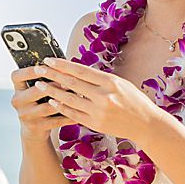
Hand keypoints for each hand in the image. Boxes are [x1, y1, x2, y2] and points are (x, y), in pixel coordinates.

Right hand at [10, 66, 75, 141]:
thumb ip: (45, 77)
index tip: (44, 66)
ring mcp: (26, 115)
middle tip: (69, 80)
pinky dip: (69, 115)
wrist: (34, 128)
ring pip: (48, 106)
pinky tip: (80, 111)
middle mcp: (18, 101)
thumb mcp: (37, 90)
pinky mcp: (36, 127)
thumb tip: (63, 64)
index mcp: (17, 88)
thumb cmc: (40, 102)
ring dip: (65, 100)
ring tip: (79, 94)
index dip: (30, 71)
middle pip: (36, 90)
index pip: (17, 76)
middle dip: (54, 84)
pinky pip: (56, 120)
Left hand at [33, 57, 165, 142]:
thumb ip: (99, 78)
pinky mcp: (95, 123)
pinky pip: (73, 114)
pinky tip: (52, 101)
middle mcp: (104, 96)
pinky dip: (61, 107)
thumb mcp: (120, 83)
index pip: (81, 70)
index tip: (49, 60)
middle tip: (38, 69)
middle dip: (53, 75)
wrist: (146, 124)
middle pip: (72, 83)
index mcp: (110, 81)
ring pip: (69, 99)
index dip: (62, 65)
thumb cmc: (133, 100)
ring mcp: (99, 111)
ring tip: (40, 84)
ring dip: (52, 91)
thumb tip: (75, 70)